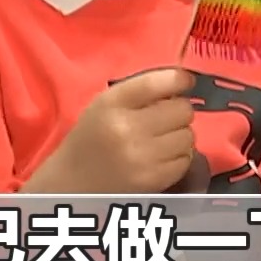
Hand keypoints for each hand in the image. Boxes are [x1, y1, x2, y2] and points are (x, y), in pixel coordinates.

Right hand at [22, 68, 195, 194]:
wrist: (73, 181)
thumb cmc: (93, 135)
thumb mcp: (106, 103)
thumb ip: (141, 89)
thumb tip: (184, 81)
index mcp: (112, 104)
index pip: (158, 83)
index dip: (180, 79)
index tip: (185, 81)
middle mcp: (127, 129)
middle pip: (182, 110)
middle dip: (178, 111)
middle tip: (165, 118)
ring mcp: (142, 157)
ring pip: (188, 136)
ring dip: (180, 135)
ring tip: (161, 139)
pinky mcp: (153, 180)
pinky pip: (185, 160)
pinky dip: (178, 156)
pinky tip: (161, 157)